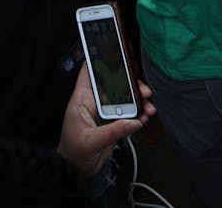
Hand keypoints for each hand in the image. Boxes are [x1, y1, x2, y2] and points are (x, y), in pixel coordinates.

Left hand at [57, 64, 154, 178]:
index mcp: (82, 100)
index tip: (116, 50)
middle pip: (115, 83)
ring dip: (139, 100)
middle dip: (131, 84)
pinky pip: (130, 112)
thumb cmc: (74, 154)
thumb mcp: (90, 142)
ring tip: (148, 107)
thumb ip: (112, 132)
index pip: (89, 72)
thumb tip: (133, 122)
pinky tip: (144, 117)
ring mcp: (105, 111)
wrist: (76, 171)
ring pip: (125, 97)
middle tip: (144, 91)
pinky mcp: (114, 121)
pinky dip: (139, 113)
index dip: (100, 58)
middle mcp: (94, 102)